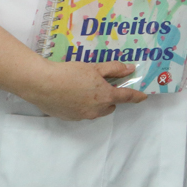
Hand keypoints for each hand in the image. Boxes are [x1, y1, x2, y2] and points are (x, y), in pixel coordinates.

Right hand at [22, 60, 147, 120]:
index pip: (126, 97)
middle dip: (110, 97)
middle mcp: (96, 110)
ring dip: (96, 102)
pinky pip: (82, 113)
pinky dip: (82, 105)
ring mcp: (82, 116)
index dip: (136, 96)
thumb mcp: (95, 67)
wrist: (43, 84)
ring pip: (96, 111)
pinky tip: (72, 95)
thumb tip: (130, 69)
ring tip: (85, 88)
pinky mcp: (69, 118)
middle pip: (110, 105)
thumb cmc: (70, 73)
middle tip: (102, 84)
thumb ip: (114, 69)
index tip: (143, 97)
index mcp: (105, 96)